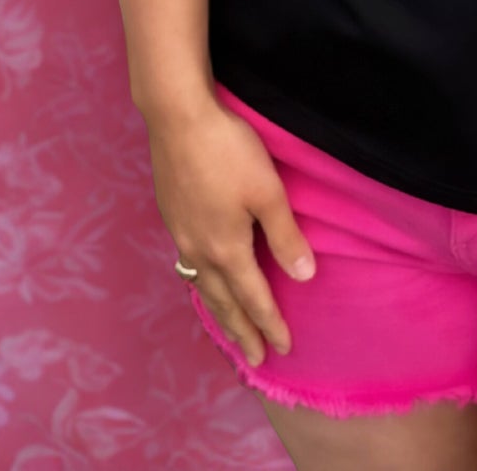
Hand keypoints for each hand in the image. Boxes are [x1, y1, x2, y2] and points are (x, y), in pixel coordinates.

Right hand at [146, 95, 317, 369]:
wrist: (177, 118)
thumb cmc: (229, 151)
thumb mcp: (267, 191)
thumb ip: (285, 235)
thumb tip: (304, 277)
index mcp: (226, 248)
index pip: (253, 296)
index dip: (270, 323)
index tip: (283, 348)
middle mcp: (199, 250)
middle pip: (222, 301)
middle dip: (240, 331)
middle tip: (253, 358)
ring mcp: (180, 234)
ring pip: (201, 286)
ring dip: (218, 311)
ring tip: (228, 329)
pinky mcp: (171, 215)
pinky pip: (188, 266)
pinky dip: (201, 285)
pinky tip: (203, 278)